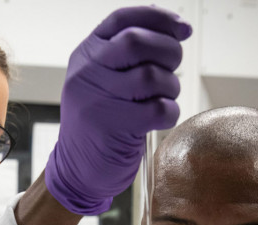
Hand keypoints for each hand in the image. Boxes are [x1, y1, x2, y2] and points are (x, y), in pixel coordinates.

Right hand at [45, 5, 190, 214]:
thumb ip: (123, 56)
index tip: (181, 28)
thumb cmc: (97, 127)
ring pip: (151, 76)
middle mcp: (87, 75)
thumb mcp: (98, 83)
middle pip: (137, 42)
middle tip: (171, 69)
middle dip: (168, 52)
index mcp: (84, 57)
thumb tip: (172, 30)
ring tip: (162, 100)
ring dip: (170, 88)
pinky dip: (169, 113)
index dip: (158, 18)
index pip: (122, 20)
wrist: (76, 173)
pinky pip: (158, 109)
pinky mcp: (114, 128)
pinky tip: (159, 121)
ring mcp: (98, 101)